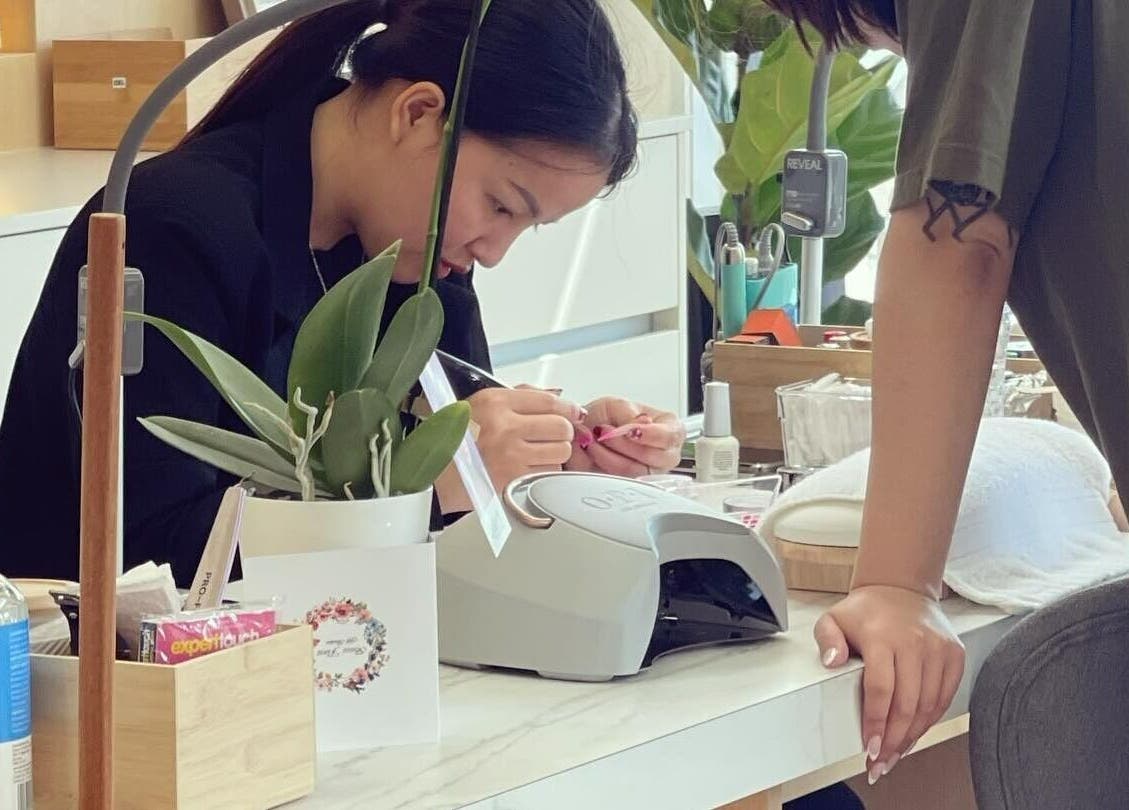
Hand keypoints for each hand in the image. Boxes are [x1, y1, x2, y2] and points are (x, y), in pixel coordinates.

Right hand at [435, 388, 581, 513]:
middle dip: (561, 433)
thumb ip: (521, 398)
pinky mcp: (514, 481)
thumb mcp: (482, 406)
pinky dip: (544, 474)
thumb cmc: (458, 439)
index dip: (567, 408)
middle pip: (560, 426)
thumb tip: (560, 400)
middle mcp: (504, 427)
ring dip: (554, 455)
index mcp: (495, 403)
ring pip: (560, 451)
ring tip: (536, 455)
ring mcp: (510, 456)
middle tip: (552, 437)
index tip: (573, 413)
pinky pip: (548, 474)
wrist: (433, 474)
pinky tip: (528, 470)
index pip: (548, 401)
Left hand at [565, 397, 683, 476]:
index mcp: (671, 430)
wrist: (586, 431)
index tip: (629, 430)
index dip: (650, 434)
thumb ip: (630, 414)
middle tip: (603, 432)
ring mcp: (651, 473)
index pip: (669, 437)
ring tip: (594, 440)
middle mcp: (666, 454)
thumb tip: (642, 423)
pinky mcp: (632, 485)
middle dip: (623, 444)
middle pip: (652, 456)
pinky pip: (619, 480)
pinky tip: (593, 452)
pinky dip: (603, 465)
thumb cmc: (608, 417)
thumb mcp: (618, 405)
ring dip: (608, 454)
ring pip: (633, 470)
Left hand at [814, 585, 965, 783]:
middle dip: (893, 740)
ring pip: (929, 706)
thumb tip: (832, 662)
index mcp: (883, 636)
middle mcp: (915, 643)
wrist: (901, 588)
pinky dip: (930, 720)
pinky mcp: (954, 655)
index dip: (876, 724)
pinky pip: (944, 697)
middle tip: (881, 764)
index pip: (881, 690)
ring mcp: (938, 649)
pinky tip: (914, 734)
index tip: (869, 748)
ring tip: (895, 755)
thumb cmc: (866, 610)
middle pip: (907, 704)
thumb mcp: (833, 618)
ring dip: (912, 736)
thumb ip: (826, 640)